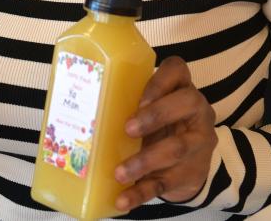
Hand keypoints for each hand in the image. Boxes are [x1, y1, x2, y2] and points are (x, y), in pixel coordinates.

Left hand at [115, 56, 216, 212]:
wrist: (189, 163)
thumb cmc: (159, 125)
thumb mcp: (151, 108)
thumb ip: (128, 102)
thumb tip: (73, 104)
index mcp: (182, 89)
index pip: (178, 71)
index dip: (160, 81)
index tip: (139, 98)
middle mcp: (196, 112)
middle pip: (186, 105)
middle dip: (155, 116)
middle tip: (127, 129)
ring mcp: (197, 143)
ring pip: (175, 148)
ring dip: (144, 161)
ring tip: (119, 172)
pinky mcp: (190, 173)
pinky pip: (166, 183)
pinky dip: (141, 193)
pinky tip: (122, 199)